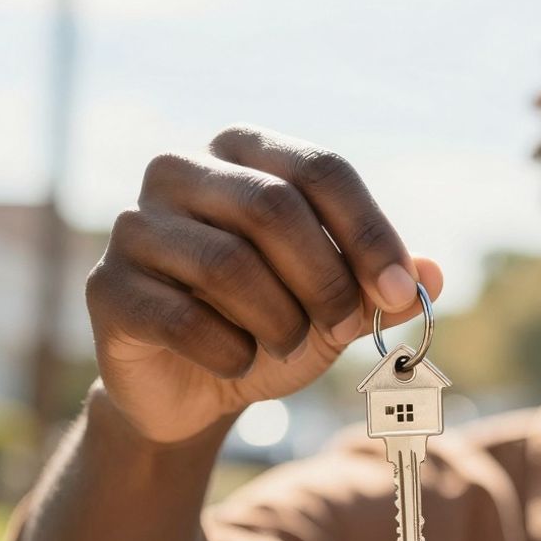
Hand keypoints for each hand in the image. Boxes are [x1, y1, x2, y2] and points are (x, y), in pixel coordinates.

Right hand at [85, 126, 443, 443]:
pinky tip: (236, 363)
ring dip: (278, 321)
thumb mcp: (338, 306)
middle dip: (325, 279)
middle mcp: (180, 170)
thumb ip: (384, 287)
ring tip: (285, 343)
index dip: (369, 232)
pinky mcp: (107, 287)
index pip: (320, 169)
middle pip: (272, 207)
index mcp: (243, 152)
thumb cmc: (270, 325)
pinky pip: (182, 318)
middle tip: (345, 326)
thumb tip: (433, 273)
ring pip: (227, 264)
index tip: (400, 292)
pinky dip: (229, 353)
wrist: (194, 388)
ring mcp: (136, 226)